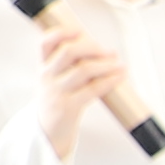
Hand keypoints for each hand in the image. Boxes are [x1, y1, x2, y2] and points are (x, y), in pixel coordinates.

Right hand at [34, 11, 139, 141]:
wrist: (47, 134)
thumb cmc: (58, 102)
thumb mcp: (56, 80)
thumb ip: (72, 65)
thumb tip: (104, 51)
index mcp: (44, 67)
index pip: (46, 42)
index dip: (62, 33)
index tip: (79, 30)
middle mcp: (48, 77)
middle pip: (68, 52)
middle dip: (92, 47)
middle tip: (109, 51)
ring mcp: (57, 92)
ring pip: (83, 70)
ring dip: (106, 64)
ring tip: (119, 64)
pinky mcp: (68, 107)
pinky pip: (92, 89)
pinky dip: (109, 80)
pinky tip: (119, 77)